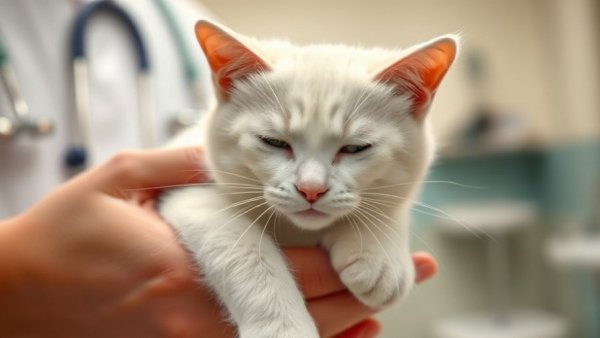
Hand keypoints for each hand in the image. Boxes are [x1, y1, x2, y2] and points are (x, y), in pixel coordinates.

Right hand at [0, 147, 436, 337]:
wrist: (13, 301)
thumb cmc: (60, 238)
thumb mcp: (115, 179)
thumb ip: (178, 162)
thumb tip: (225, 150)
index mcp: (188, 268)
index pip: (291, 270)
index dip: (350, 263)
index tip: (398, 253)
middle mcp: (197, 318)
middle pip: (303, 313)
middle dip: (364, 296)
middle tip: (411, 277)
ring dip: (340, 331)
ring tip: (381, 313)